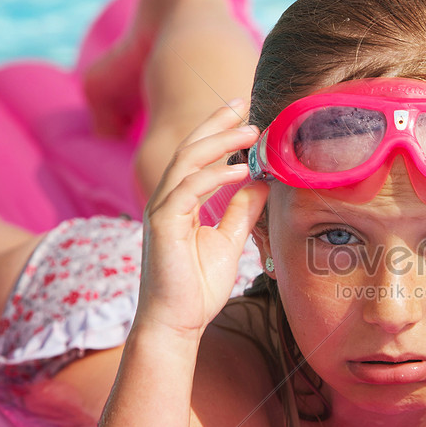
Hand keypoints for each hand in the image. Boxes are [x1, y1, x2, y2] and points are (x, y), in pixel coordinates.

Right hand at [135, 103, 268, 340]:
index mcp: (180, 201)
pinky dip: (214, 176)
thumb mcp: (230, 241)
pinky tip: (240, 170)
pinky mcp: (162, 225)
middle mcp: (167, 199)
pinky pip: (188, 190)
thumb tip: (263, 183)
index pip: (198, 156)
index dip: (218, 131)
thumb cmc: (198, 288)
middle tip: (244, 102)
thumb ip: (242, 210)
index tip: (245, 112)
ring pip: (187, 161)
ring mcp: (161, 210)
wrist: (176, 324)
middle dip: (216, 122)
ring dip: (219, 142)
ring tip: (250, 131)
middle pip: (190, 148)